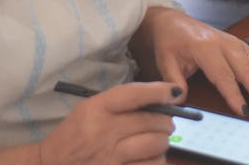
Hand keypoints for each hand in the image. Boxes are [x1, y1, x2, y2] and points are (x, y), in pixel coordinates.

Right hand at [38, 81, 178, 164]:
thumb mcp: (88, 110)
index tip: (174, 92)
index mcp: (96, 109)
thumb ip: (119, 104)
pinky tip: (150, 158)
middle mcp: (103, 131)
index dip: (159, 91)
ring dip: (162, 143)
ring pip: (155, 145)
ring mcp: (110, 157)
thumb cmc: (74, 135)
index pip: (134, 95)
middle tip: (166, 124)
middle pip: (151, 121)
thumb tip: (159, 101)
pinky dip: (156, 161)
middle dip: (166, 122)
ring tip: (157, 142)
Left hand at [130, 7, 248, 117]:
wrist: (173, 21)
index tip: (244, 111)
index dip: (234, 94)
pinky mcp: (242, 47)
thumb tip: (180, 100)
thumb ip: (173, 80)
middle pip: (248, 70)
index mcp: (205, 47)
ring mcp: (236, 44)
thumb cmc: (170, 41)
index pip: (223, 75)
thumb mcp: (165, 60)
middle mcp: (225, 44)